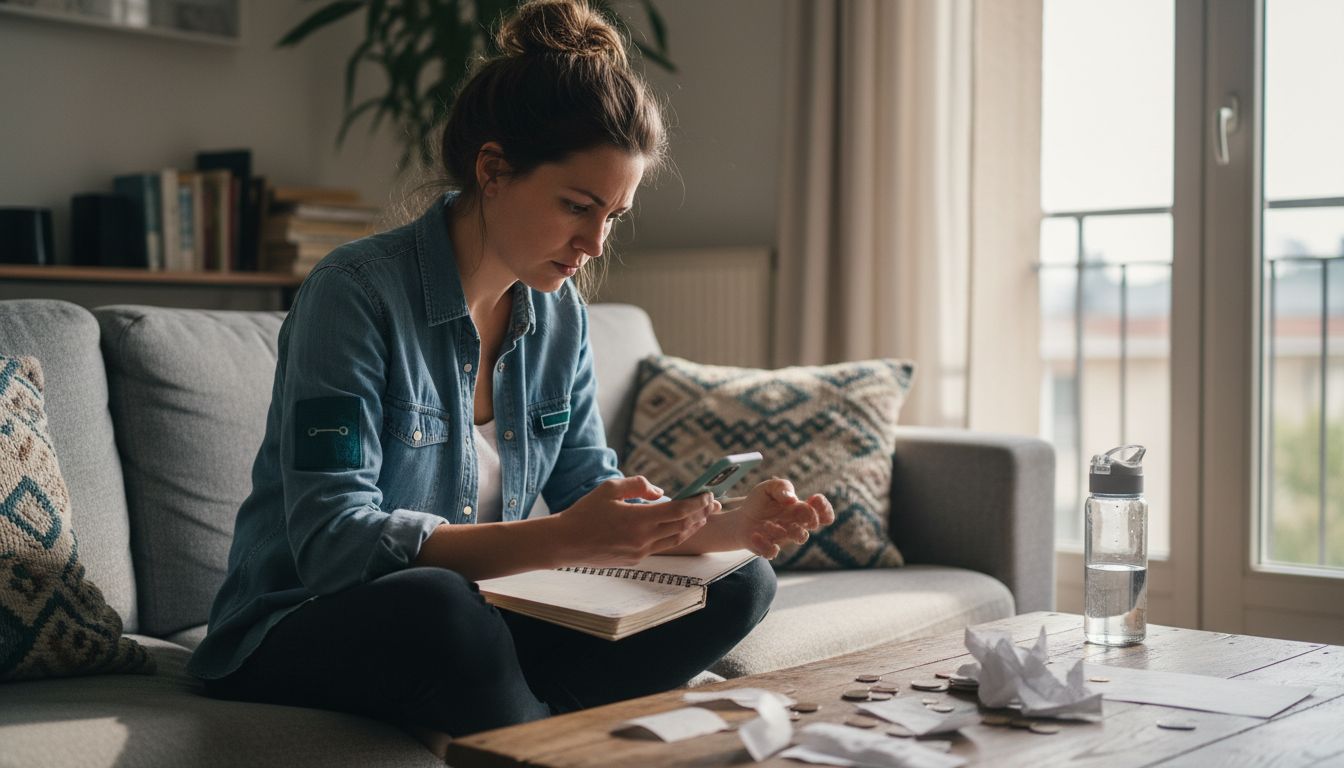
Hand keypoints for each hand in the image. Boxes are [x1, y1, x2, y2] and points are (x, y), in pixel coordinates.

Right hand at [556, 476, 717, 565]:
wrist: (565, 543)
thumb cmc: (585, 512)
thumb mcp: (609, 488)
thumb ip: (638, 485)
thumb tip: (661, 492)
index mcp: (638, 519)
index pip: (678, 511)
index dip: (697, 502)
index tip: (708, 494)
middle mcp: (643, 539)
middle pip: (682, 526)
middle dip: (700, 513)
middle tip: (712, 503)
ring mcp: (640, 552)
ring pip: (676, 539)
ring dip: (692, 527)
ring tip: (702, 516)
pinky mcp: (634, 560)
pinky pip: (662, 546)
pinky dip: (675, 535)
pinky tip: (679, 527)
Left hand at [733, 478, 834, 558]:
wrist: (741, 518)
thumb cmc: (759, 502)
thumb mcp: (768, 488)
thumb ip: (781, 487)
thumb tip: (791, 499)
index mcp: (800, 510)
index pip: (823, 513)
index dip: (824, 507)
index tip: (814, 498)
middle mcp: (796, 524)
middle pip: (814, 525)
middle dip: (810, 518)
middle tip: (799, 511)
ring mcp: (785, 537)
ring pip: (799, 537)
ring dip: (787, 529)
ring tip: (767, 523)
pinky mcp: (770, 548)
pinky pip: (773, 552)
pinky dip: (765, 545)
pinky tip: (755, 535)